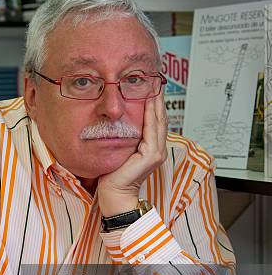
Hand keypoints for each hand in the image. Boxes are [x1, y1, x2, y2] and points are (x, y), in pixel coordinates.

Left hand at [97, 92, 167, 216]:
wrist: (114, 195)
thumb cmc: (113, 176)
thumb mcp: (119, 149)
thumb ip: (124, 137)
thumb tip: (116, 119)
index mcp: (151, 148)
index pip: (155, 121)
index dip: (154, 103)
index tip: (150, 86)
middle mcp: (157, 149)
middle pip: (160, 117)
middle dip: (157, 98)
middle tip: (154, 79)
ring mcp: (156, 152)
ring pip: (158, 120)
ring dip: (156, 101)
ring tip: (154, 84)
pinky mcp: (151, 155)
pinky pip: (152, 129)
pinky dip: (151, 114)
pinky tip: (149, 100)